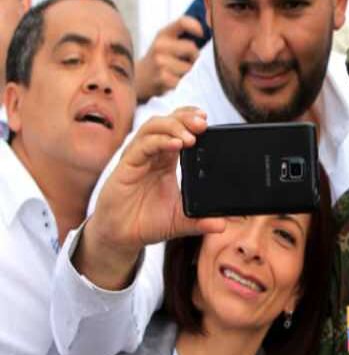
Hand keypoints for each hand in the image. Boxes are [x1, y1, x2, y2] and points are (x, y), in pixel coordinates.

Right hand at [77, 107, 224, 288]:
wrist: (122, 237)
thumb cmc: (147, 222)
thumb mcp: (180, 220)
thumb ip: (200, 220)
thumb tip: (222, 224)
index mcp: (166, 161)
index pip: (178, 129)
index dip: (190, 119)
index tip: (207, 120)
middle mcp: (152, 155)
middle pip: (167, 122)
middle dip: (185, 118)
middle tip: (203, 122)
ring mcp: (138, 158)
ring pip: (153, 128)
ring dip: (174, 126)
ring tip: (191, 136)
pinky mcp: (125, 167)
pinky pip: (142, 147)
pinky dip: (159, 141)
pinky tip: (175, 144)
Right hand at [134, 16, 202, 100]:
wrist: (139, 77)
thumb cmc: (161, 58)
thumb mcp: (167, 41)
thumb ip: (184, 34)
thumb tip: (209, 28)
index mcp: (163, 34)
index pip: (183, 22)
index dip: (197, 26)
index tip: (202, 34)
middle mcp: (160, 46)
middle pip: (192, 48)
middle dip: (193, 56)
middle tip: (184, 60)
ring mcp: (160, 62)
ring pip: (190, 66)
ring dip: (187, 71)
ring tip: (175, 70)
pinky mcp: (163, 78)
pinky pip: (184, 79)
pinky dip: (181, 81)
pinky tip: (171, 79)